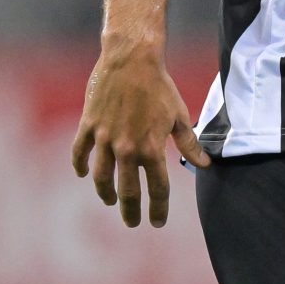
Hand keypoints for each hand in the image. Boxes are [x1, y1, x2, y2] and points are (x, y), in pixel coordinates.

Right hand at [71, 40, 211, 226]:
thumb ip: (189, 145)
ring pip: (101, 177)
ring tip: (110, 201)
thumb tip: (204, 165)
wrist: (131, 60)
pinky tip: (83, 174)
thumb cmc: (159, 87)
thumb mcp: (179, 117)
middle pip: (127, 191)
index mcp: (151, 148)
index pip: (157, 189)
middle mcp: (127, 148)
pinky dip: (80, 166)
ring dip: (105, 193)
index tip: (157, 222)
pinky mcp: (88, 126)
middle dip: (131, 211)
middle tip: (132, 223)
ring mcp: (104, 138)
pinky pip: (80, 152)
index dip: (158, 209)